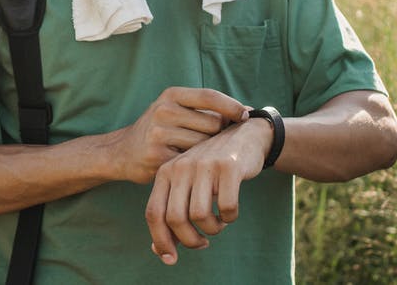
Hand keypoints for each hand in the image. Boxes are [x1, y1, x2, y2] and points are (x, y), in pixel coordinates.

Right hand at [106, 87, 249, 183]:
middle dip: (219, 134)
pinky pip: (192, 162)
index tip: (245, 116)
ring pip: (205, 145)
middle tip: (215, 143)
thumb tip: (248, 111)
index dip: (232, 106)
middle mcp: (164, 110)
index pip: (209, 96)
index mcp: (171, 95)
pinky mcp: (159, 157)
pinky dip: (196, 166)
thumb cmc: (159, 129)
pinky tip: (190, 166)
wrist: (123, 152)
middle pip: (213, 123)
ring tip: (199, 155)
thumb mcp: (174, 109)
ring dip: (208, 153)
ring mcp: (159, 134)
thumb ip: (205, 109)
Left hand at [145, 118, 271, 264]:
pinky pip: (226, 207)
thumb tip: (159, 251)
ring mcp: (204, 165)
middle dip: (190, 240)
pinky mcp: (229, 167)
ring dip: (212, 229)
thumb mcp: (186, 186)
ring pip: (200, 216)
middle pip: (176, 219)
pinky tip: (230, 213)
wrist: (243, 136)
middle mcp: (181, 167)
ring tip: (218, 224)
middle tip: (202, 242)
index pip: (153, 213)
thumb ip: (172, 214)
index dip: (160, 240)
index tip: (171, 259)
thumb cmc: (211, 170)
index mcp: (165, 172)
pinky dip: (230, 217)